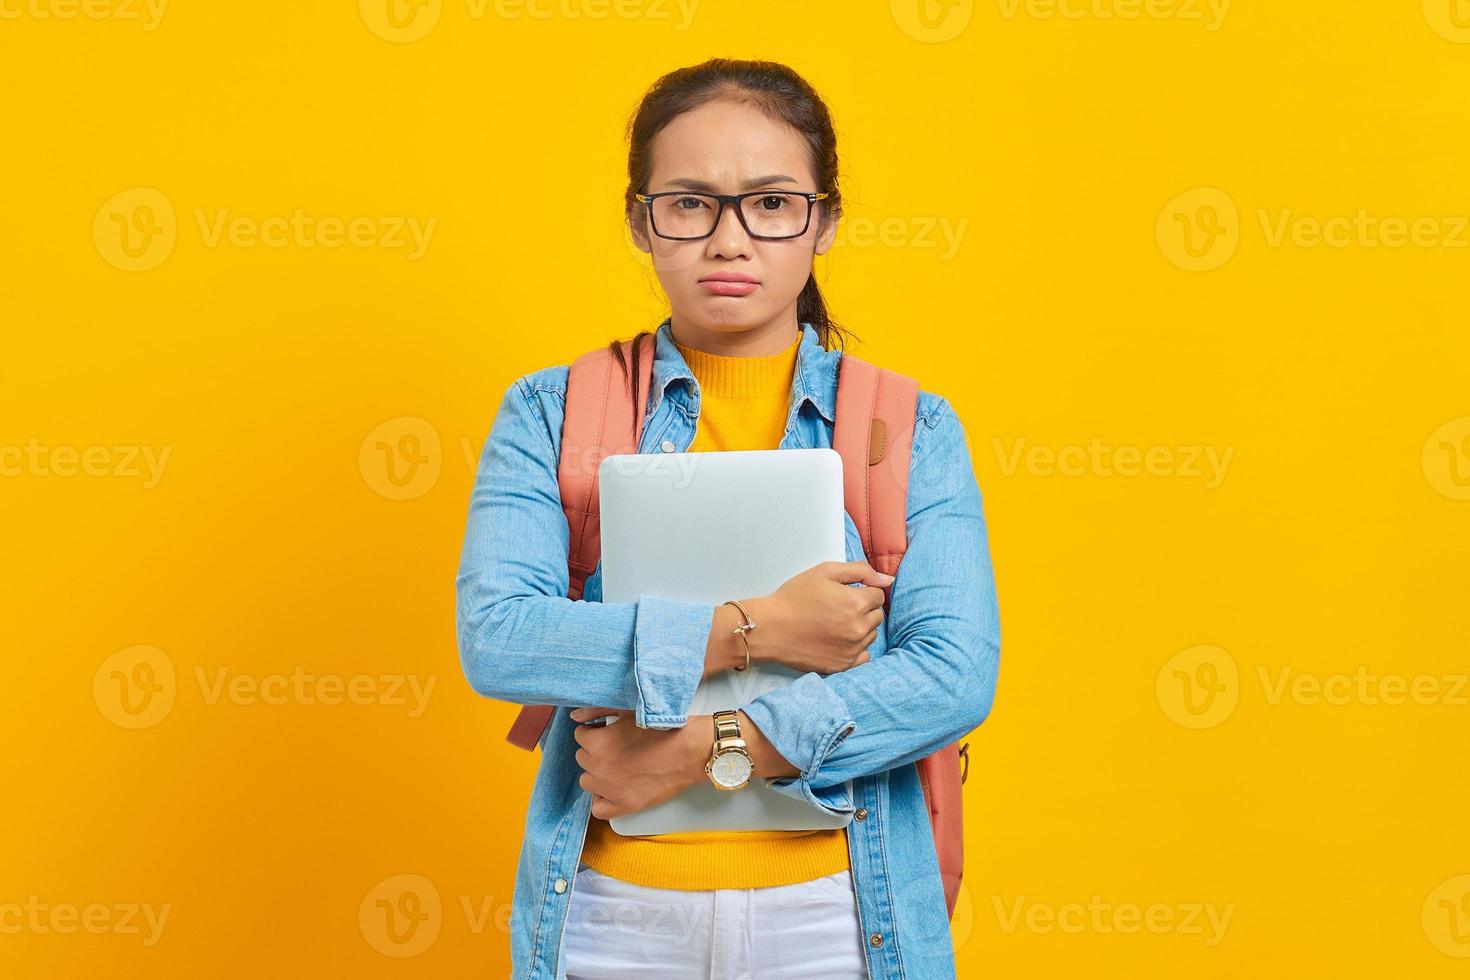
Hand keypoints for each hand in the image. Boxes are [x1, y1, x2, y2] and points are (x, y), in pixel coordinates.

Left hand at [569, 707, 706, 819]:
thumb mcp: (628, 712)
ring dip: (597, 773)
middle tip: (614, 747)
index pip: (580, 736)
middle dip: (595, 751)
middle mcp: (599, 767)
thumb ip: (597, 711)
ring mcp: (610, 789)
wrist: (689, 751)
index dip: (594, 732)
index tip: (605, 732)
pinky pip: (598, 809)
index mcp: (598, 743)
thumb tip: (575, 716)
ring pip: (587, 781)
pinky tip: (611, 789)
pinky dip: (602, 799)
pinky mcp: (624, 805)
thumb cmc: (662, 728)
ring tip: (615, 766)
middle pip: (583, 758)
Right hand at [743, 560, 892, 674]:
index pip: (878, 595)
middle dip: (863, 609)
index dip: (862, 591)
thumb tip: (888, 580)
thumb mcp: (825, 571)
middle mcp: (858, 628)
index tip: (844, 594)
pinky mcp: (843, 665)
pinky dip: (856, 648)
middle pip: (877, 615)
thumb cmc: (794, 597)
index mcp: (856, 602)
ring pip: (871, 635)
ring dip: (860, 628)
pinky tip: (838, 641)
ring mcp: (852, 649)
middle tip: (838, 608)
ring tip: (835, 624)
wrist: (770, 628)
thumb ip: (860, 571)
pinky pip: (864, 656)